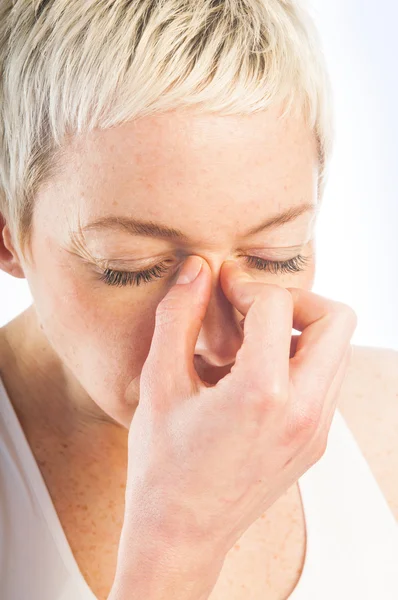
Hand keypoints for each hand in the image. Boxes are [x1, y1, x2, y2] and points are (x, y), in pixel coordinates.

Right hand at [117, 255, 356, 572]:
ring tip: (249, 344)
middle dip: (294, 301)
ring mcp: (317, 430)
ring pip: (336, 350)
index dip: (244, 285)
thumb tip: (197, 269)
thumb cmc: (162, 463)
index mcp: (263, 394)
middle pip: (336, 320)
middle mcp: (305, 412)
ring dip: (298, 331)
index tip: (220, 289)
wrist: (181, 533)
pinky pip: (325, 381)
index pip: (277, 305)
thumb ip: (178, 317)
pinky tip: (252, 377)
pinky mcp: (316, 442)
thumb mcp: (159, 383)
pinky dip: (297, 362)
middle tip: (252, 309)